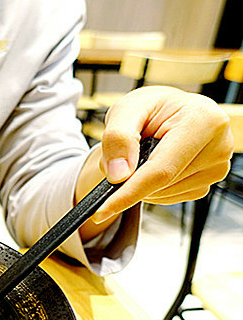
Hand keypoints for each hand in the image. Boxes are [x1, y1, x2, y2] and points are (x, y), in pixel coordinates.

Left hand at [77, 86, 232, 239]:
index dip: (128, 193)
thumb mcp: (126, 110)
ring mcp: (217, 167)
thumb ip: (118, 138)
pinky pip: (169, 198)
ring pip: (162, 195)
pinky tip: (154, 166)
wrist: (168, 112)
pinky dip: (152, 189)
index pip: (160, 170)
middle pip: (160, 185)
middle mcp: (218, 145)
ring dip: (139, 184)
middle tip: (119, 158)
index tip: (102, 211)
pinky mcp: (209, 182)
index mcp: (203, 121)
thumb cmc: (150, 109)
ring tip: (140, 155)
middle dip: (129, 181)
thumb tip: (119, 175)